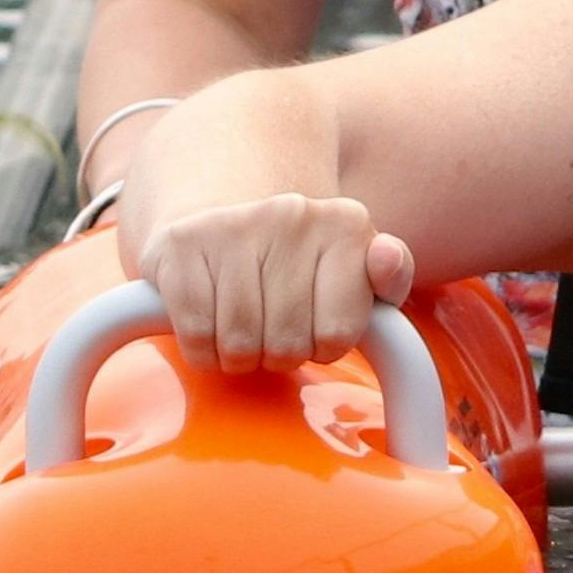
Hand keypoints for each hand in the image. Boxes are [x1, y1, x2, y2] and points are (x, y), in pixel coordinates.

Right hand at [133, 191, 412, 377]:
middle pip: (287, 344)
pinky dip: (202, 352)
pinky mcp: (181, 245)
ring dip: (240, 359)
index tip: (316, 326)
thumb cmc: (301, 265)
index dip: (325, 347)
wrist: (226, 223)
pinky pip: (195, 335)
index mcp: (346, 222)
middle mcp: (292, 213)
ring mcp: (233, 224)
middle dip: (280, 355)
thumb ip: (392, 277)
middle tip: (275, 333)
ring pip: (239, 344)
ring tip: (246, 333)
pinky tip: (211, 331)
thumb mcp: (357, 273)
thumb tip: (386, 257)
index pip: (340, 335)